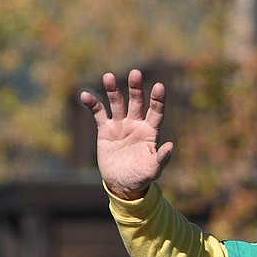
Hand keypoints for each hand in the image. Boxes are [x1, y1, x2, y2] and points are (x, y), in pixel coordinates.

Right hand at [79, 70, 172, 199]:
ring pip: (117, 104)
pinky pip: (98, 113)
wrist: (122, 183)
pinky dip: (92, 104)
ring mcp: (120, 125)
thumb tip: (170, 145)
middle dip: (136, 89)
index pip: (156, 112)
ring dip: (113, 91)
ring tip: (109, 77)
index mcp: (151, 132)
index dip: (158, 100)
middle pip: (137, 102)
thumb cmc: (142, 177)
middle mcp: (136, 124)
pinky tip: (85, 95)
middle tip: (135, 73)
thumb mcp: (153, 170)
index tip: (160, 86)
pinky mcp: (105, 130)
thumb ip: (161, 158)